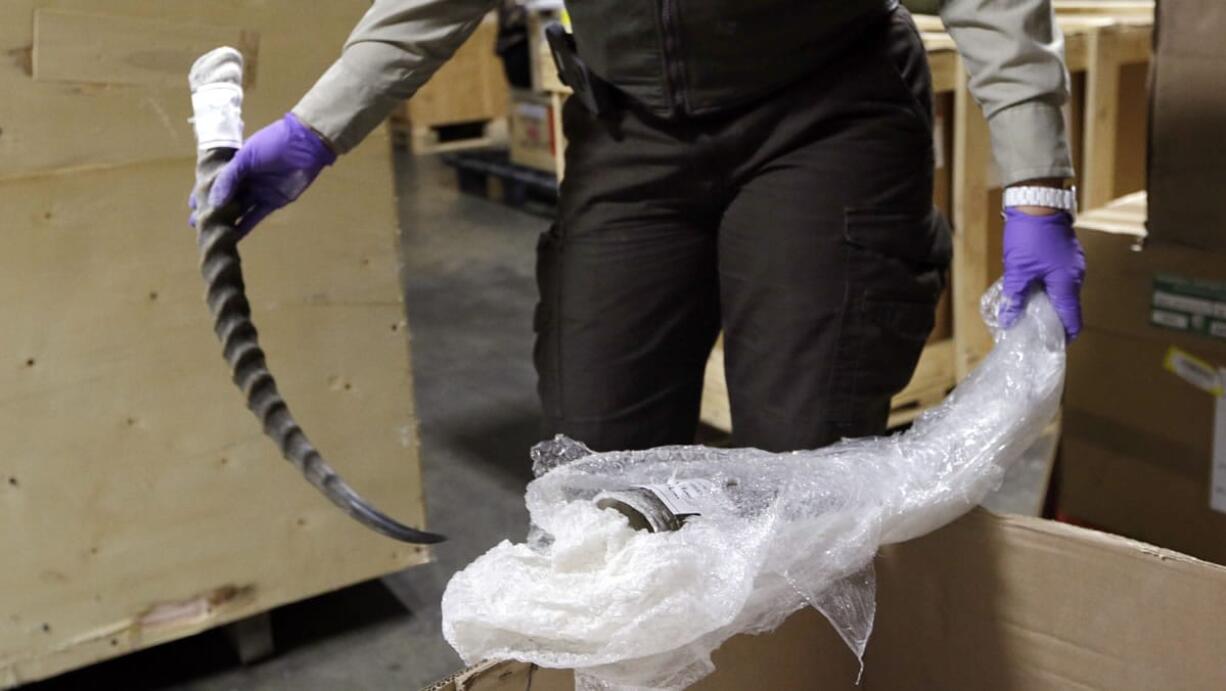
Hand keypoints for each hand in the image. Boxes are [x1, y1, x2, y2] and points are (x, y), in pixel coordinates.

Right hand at [188, 113, 335, 236]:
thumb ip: (229, 179)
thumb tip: (213, 202)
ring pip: (239, 209)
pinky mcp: (273, 202)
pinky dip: (245, 226)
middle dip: (212, 211)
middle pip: (225, 198)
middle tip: (196, 224)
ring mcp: (259, 191)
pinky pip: (256, 216)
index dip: (203, 193)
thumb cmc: (272, 144)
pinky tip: (233, 236)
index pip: (215, 181)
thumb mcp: (245, 157)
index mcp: (236, 165)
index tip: (191, 206)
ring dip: (226, 221)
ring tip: (211, 233)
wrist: (304, 145)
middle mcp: (246, 180)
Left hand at [999, 207, 1085, 340]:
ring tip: (1029, 313)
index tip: (1049, 345)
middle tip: (1033, 331)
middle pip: (1068, 308)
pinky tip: (1032, 291)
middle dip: (1052, 321)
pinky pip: (1061, 280)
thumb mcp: (1018, 270)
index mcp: (1068, 284)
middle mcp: (1076, 277)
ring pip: (1064, 293)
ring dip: (1049, 304)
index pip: (1072, 320)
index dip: (1063, 336)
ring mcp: (1074, 265)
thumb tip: (1010, 320)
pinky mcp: (1067, 257)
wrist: (1038, 202)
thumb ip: (1015, 297)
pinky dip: (1050, 290)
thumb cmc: (1029, 236)